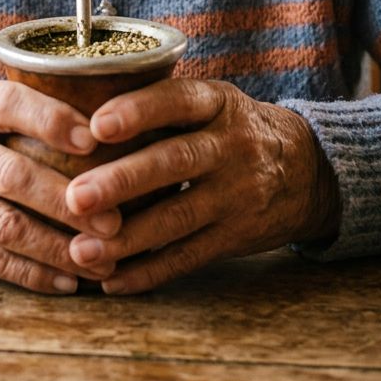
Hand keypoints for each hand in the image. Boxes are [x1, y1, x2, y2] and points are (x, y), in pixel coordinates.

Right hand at [0, 79, 121, 293]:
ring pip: (4, 227)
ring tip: (101, 256)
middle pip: (13, 177)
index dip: (52, 120)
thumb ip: (8, 107)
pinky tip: (65, 280)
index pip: (7, 107)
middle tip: (114, 217)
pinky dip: (29, 273)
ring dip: (57, 247)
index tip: (94, 138)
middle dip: (68, 201)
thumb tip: (90, 118)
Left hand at [64, 78, 339, 293]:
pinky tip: (112, 280)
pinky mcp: (237, 235)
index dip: (138, 110)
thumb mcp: (211, 101)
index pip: (178, 100)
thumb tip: (78, 112)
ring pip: (179, 216)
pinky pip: (189, 256)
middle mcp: (231, 145)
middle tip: (74, 197)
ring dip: (127, 237)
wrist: (306, 170)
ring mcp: (237, 193)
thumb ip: (161, 105)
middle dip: (122, 181)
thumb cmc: (232, 128)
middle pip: (175, 162)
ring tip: (80, 249)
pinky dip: (148, 272)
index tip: (95, 125)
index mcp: (217, 103)